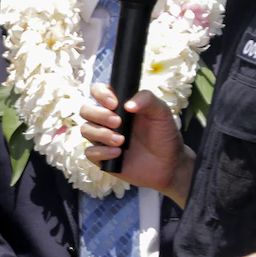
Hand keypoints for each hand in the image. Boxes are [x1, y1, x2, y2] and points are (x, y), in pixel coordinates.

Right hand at [81, 85, 192, 205]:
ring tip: (121, 141)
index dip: (101, 94)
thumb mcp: (161, 112)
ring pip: (86, 130)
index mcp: (118, 105)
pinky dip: (101, 152)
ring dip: (101, 134)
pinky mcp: (102, 157)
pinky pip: (89, 153)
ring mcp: (103, 139)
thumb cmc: (164, 135)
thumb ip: (147, 99)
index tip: (114, 103)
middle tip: (118, 122)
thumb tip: (127, 104)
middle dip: (99, 115)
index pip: (98, 91)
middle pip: (86, 110)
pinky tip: (118, 153)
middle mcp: (106, 120)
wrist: (169, 164)